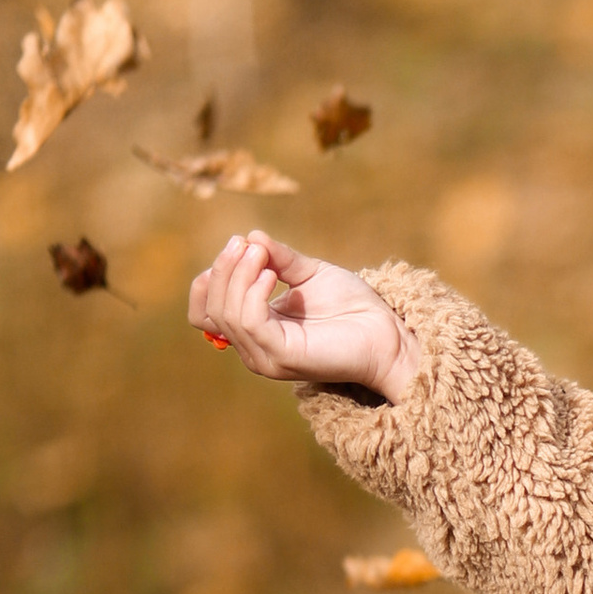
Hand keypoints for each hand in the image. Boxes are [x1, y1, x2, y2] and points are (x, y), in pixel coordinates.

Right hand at [189, 229, 419, 400]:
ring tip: (261, 253)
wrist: (388, 332)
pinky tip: (270, 273)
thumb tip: (250, 236)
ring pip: (227, 315)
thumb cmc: (353, 307)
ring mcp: (266, 356)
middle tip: (246, 244)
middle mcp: (255, 348)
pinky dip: (252, 292)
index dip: (211, 278)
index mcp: (256, 330)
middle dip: (224, 270)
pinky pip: (250, 322)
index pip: (205, 312)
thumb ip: (279, 258)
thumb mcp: (309, 274)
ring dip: (237, 276)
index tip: (237, 245)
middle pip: (210, 311)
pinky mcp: (282, 357)